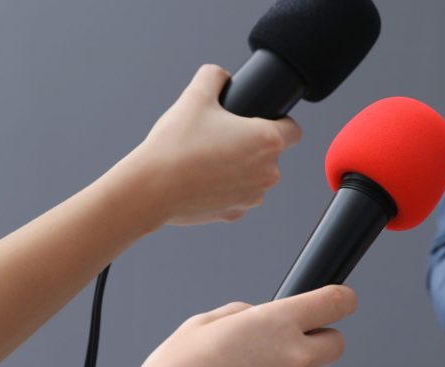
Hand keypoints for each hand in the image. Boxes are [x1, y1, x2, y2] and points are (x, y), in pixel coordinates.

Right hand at [114, 64, 301, 225]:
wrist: (151, 188)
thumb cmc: (175, 145)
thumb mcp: (194, 97)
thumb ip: (213, 76)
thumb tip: (220, 75)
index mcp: (267, 141)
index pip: (293, 130)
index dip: (280, 121)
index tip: (261, 120)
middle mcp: (268, 171)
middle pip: (271, 153)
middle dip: (251, 144)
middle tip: (222, 136)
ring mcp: (253, 195)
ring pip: (254, 175)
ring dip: (240, 166)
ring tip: (208, 157)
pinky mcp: (236, 212)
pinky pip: (237, 194)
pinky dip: (224, 186)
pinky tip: (201, 178)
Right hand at [116, 285, 355, 366]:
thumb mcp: (208, 322)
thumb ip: (247, 313)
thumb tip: (262, 316)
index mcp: (277, 323)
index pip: (337, 302)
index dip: (342, 299)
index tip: (341, 300)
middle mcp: (293, 357)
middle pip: (336, 343)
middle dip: (317, 340)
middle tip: (286, 344)